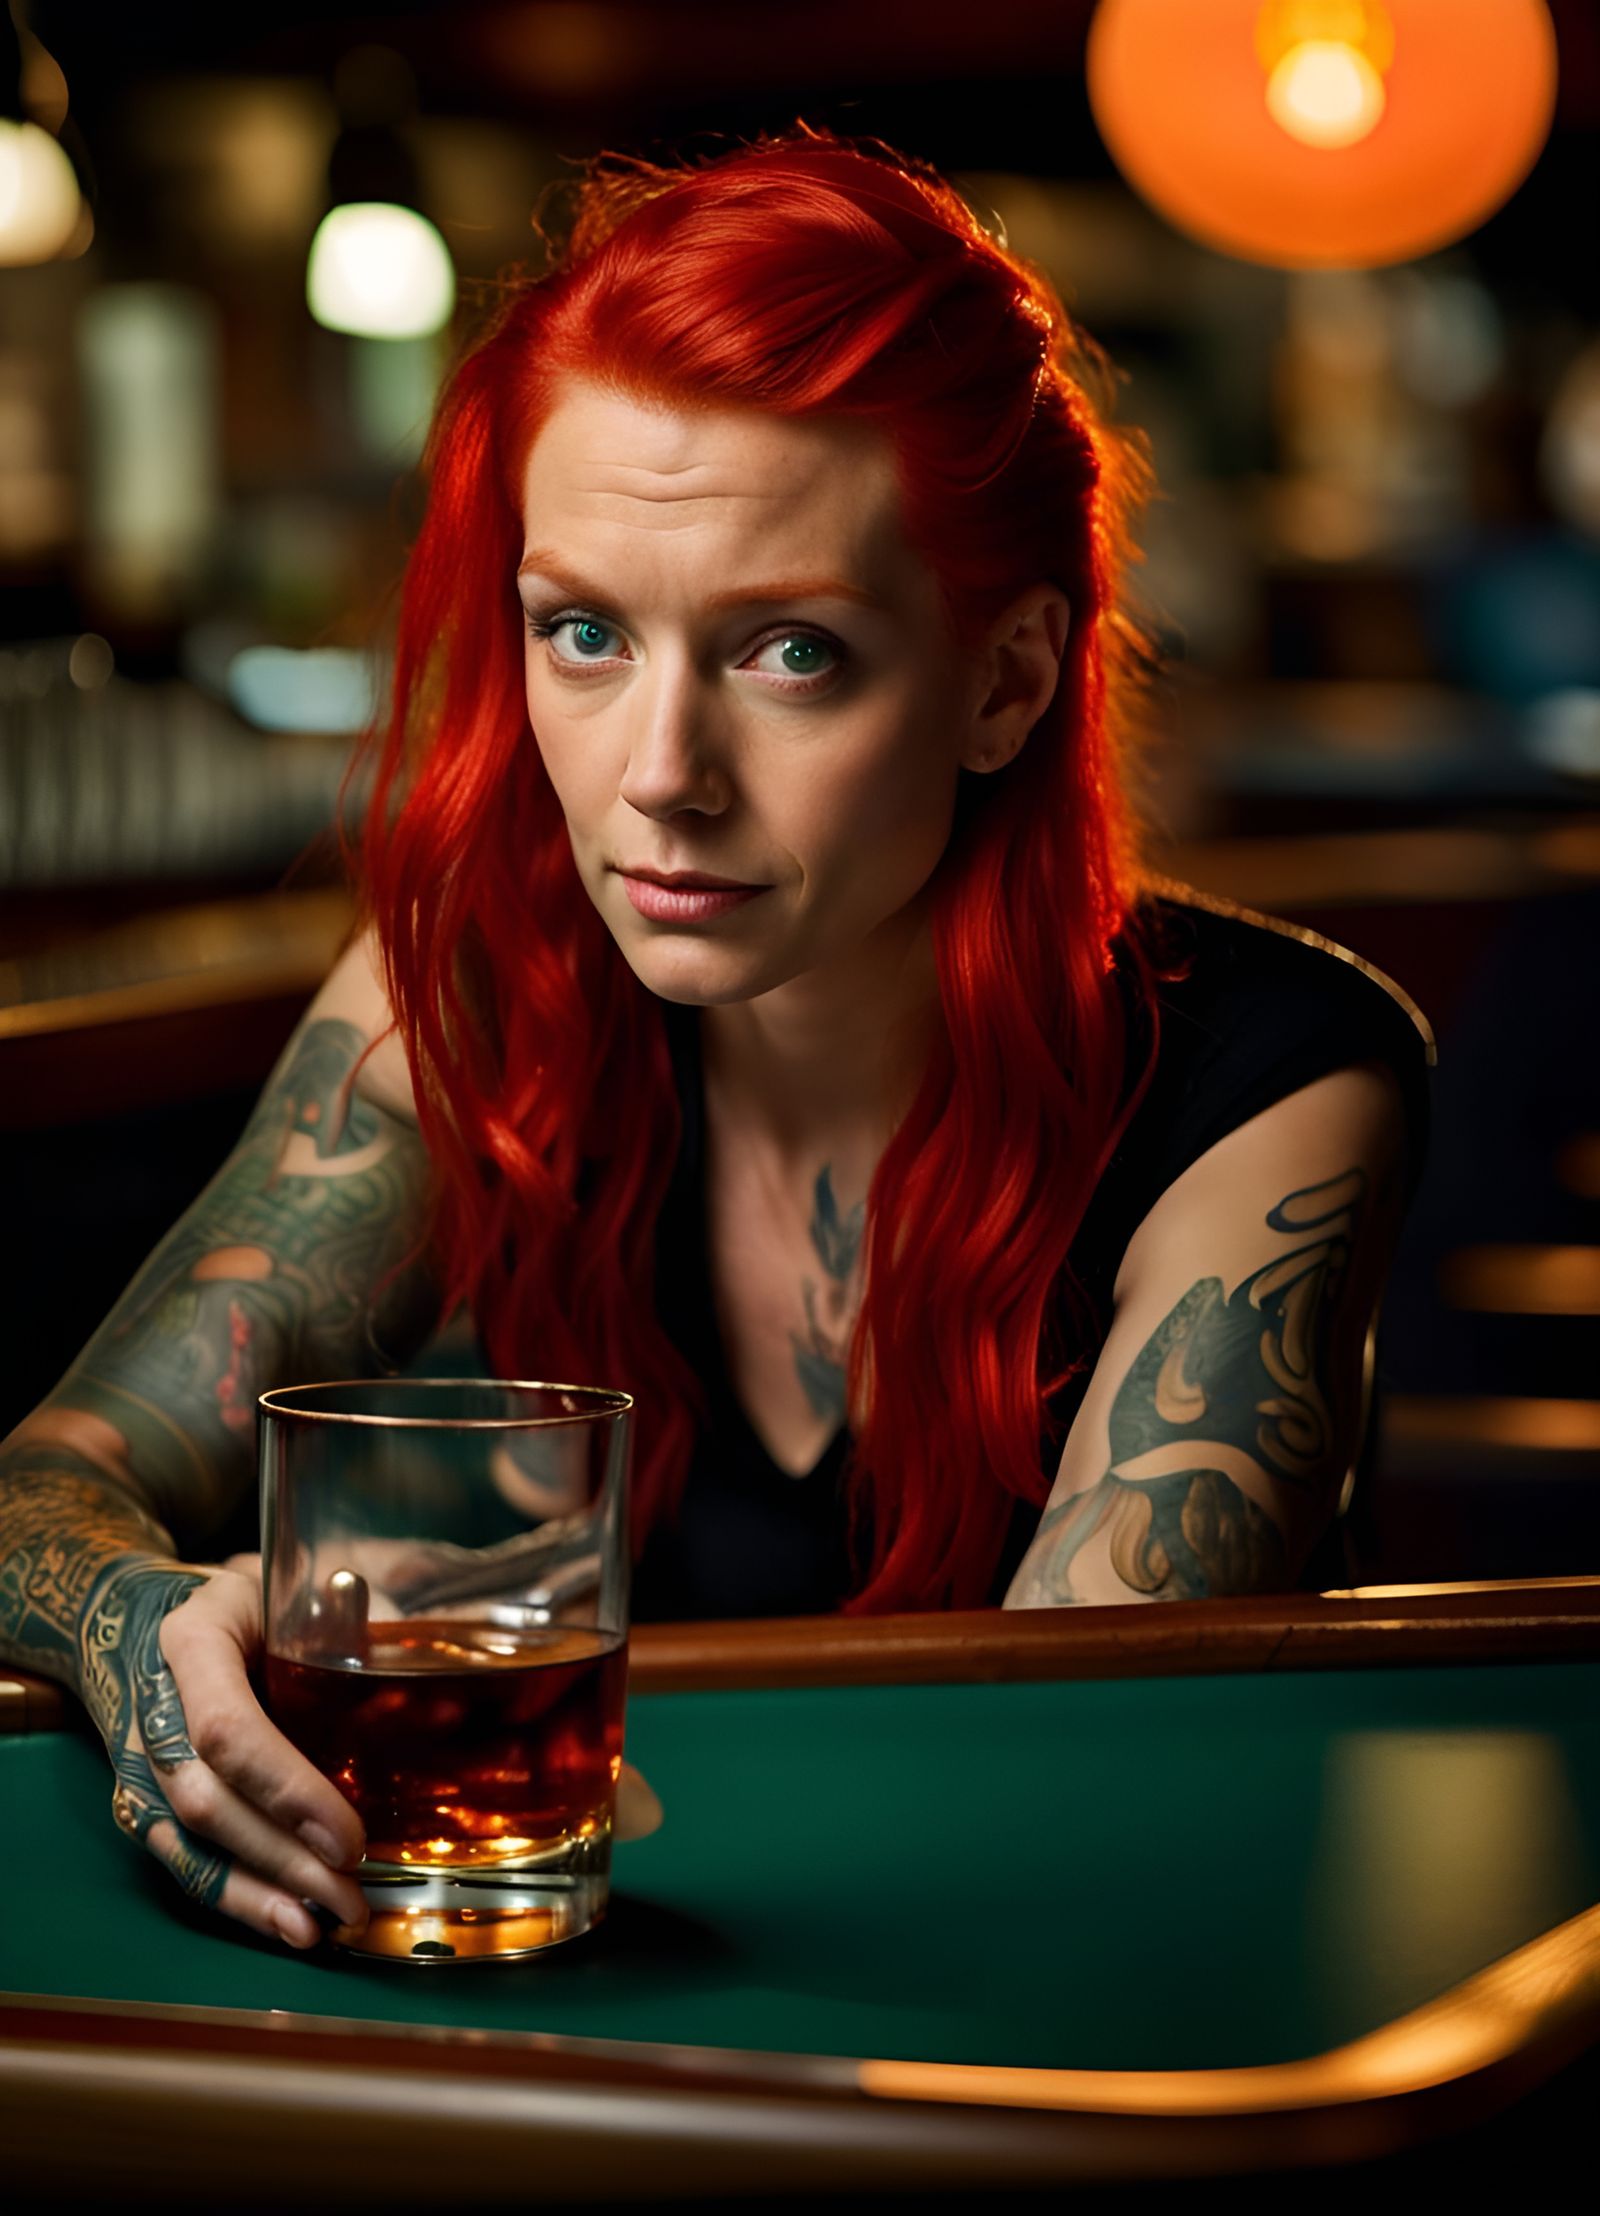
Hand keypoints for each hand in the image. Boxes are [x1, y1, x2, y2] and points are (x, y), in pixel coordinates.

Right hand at [79, 1555, 368, 1950]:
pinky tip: (286, 1922)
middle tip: (353, 1893)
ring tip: (325, 1925)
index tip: (347, 1836)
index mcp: (191, 1641)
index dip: (286, 1789)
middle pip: (208, 1800)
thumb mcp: (294, 1584)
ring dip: (258, 1892)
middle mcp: (150, 1707)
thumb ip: (355, 1616)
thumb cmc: (243, 1599)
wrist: (144, 1615)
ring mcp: (136, 1762)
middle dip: (282, 1856)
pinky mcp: (140, 1802)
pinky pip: (180, 1860)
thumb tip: (432, 1660)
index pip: (225, 1728)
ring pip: (187, 1842)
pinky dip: (233, 1897)